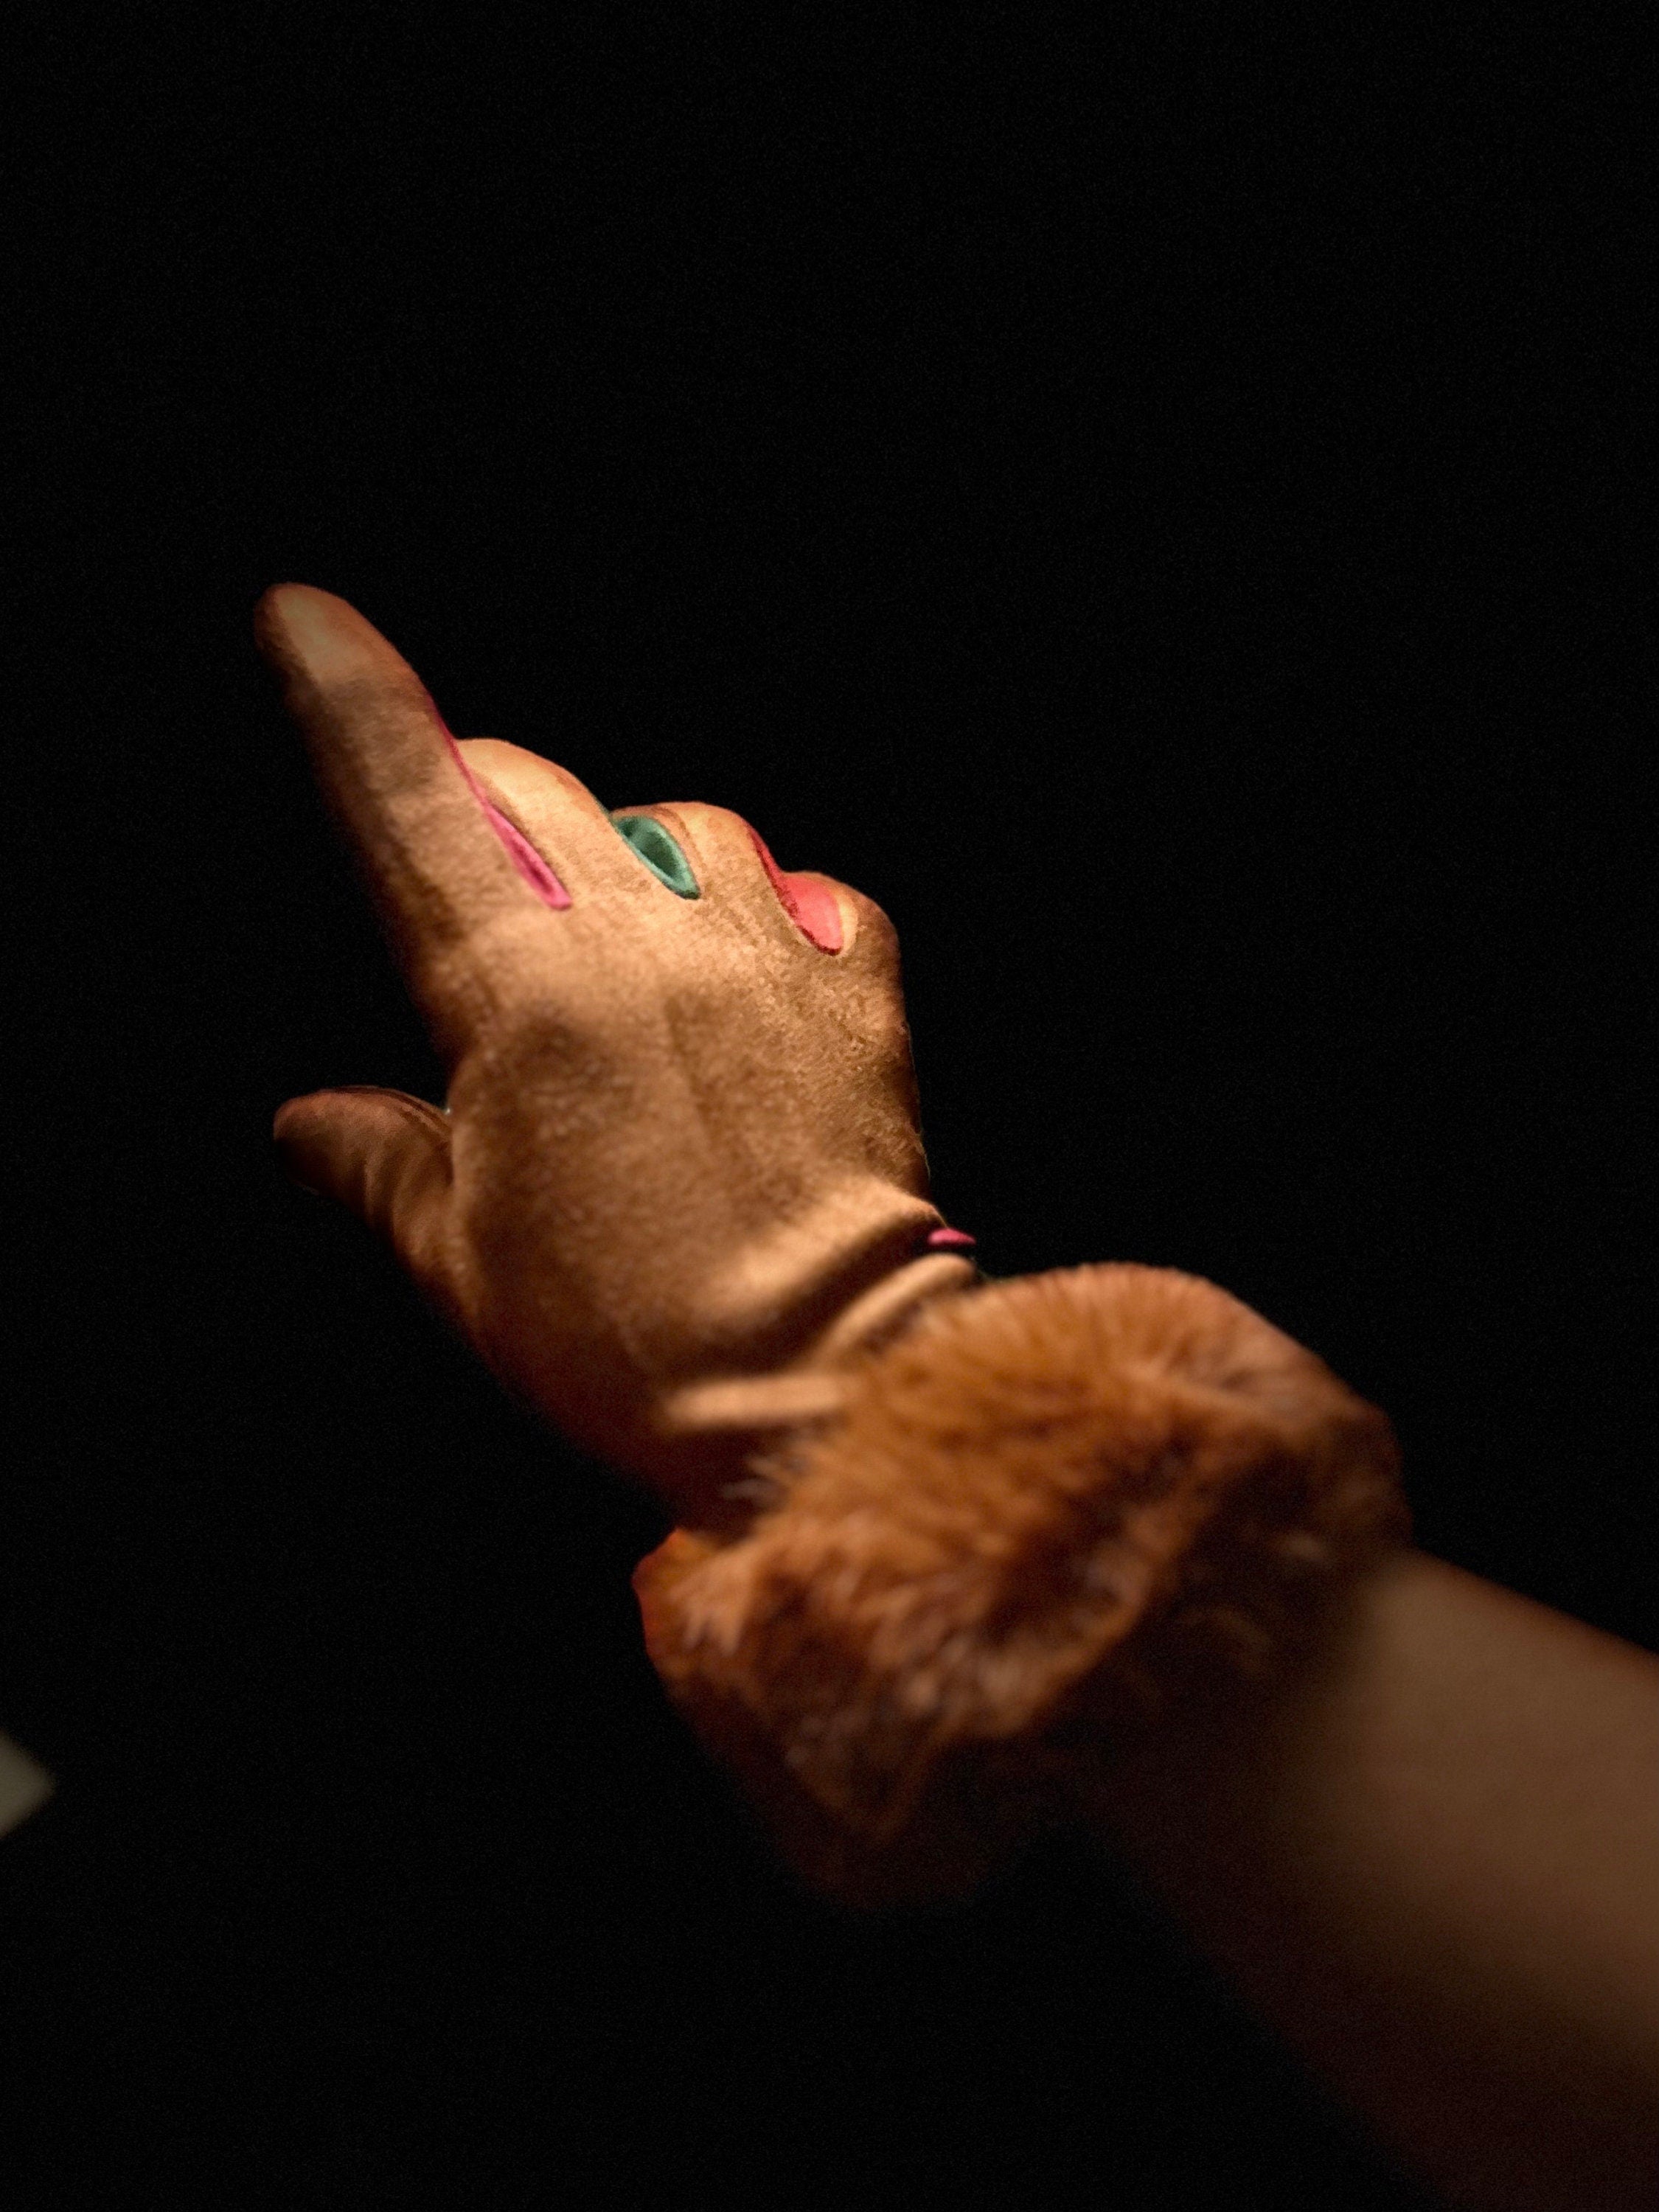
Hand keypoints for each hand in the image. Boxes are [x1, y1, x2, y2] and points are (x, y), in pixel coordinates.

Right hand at [259, 586, 974, 1525]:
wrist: (814, 1382)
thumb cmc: (627, 1335)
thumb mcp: (463, 1259)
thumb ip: (381, 1164)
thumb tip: (309, 1123)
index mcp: (518, 992)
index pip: (411, 802)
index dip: (350, 699)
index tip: (306, 619)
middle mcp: (642, 939)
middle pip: (538, 792)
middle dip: (489, 806)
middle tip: (481, 883)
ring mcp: (762, 953)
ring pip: (685, 824)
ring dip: (639, 859)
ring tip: (635, 951)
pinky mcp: (860, 992)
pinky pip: (819, 894)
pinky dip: (778, 913)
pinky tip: (758, 973)